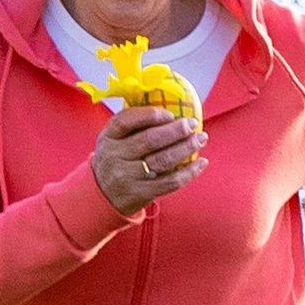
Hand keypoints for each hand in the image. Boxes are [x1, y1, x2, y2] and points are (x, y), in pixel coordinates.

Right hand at [90, 100, 204, 212]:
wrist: (102, 195)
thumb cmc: (117, 159)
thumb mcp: (114, 140)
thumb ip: (133, 125)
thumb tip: (170, 109)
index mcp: (108, 137)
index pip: (125, 121)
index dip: (149, 115)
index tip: (170, 113)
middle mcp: (115, 156)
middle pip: (149, 140)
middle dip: (175, 130)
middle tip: (192, 124)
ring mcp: (127, 176)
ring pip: (163, 160)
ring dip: (186, 148)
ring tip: (201, 139)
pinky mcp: (141, 193)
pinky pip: (170, 182)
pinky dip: (189, 172)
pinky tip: (201, 162)